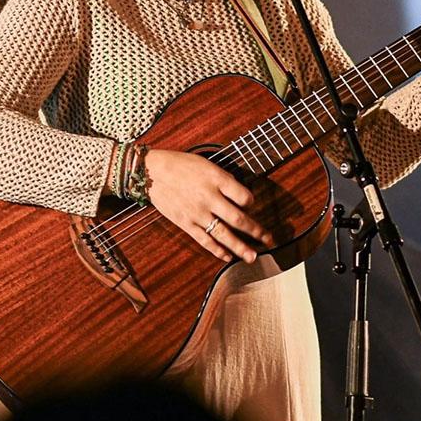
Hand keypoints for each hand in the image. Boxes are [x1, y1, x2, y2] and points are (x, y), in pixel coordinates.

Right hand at [144, 149, 272, 263]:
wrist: (151, 173)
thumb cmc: (181, 165)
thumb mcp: (206, 164)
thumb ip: (224, 180)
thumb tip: (241, 196)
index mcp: (216, 179)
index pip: (243, 196)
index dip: (251, 202)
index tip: (251, 204)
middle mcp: (209, 197)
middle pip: (238, 218)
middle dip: (256, 231)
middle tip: (269, 240)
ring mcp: (197, 213)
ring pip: (223, 234)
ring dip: (240, 247)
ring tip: (253, 257)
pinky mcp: (186, 223)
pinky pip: (204, 240)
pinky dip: (217, 250)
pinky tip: (228, 257)